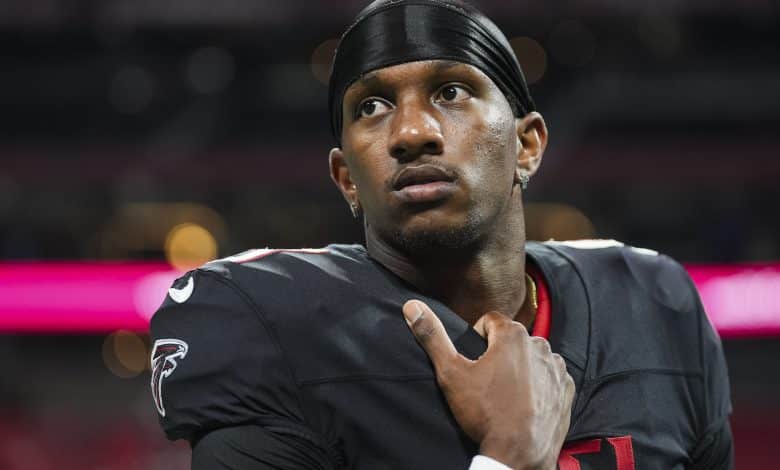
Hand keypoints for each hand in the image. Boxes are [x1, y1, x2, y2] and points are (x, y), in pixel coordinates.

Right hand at [402, 299, 573, 469]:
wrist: (517, 455)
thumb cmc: (485, 413)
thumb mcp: (451, 374)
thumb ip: (432, 336)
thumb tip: (413, 307)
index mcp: (512, 335)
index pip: (490, 320)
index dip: (477, 338)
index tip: (473, 361)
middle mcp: (540, 345)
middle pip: (512, 338)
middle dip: (500, 353)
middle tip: (487, 381)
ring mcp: (556, 368)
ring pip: (532, 357)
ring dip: (521, 368)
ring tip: (506, 393)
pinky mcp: (566, 389)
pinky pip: (550, 376)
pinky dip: (539, 385)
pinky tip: (525, 402)